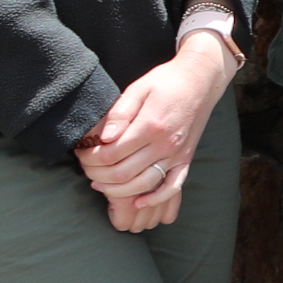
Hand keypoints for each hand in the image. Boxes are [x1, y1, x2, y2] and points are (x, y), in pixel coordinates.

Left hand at [78, 41, 231, 235]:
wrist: (201, 79)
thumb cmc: (166, 82)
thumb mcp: (138, 89)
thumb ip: (119, 113)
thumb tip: (104, 137)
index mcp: (150, 126)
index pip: (111, 154)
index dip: (90, 158)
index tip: (81, 152)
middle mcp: (164, 144)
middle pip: (123, 174)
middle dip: (97, 175)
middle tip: (86, 168)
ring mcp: (177, 155)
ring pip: (143, 185)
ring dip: (117, 191)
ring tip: (101, 183)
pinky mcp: (186, 159)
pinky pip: (173, 187)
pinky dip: (155, 199)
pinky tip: (138, 202)